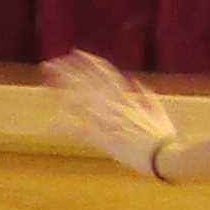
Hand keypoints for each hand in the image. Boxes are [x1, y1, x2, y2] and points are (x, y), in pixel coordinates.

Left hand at [41, 51, 177, 171]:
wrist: (165, 156)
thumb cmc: (164, 137)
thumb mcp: (158, 111)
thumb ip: (147, 96)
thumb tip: (135, 82)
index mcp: (127, 98)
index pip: (105, 73)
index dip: (89, 62)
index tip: (75, 53)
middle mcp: (115, 105)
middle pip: (87, 82)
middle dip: (68, 72)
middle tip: (49, 64)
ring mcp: (108, 121)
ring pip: (81, 100)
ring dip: (62, 90)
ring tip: (44, 82)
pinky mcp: (104, 139)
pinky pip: (80, 131)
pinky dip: (65, 127)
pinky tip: (51, 123)